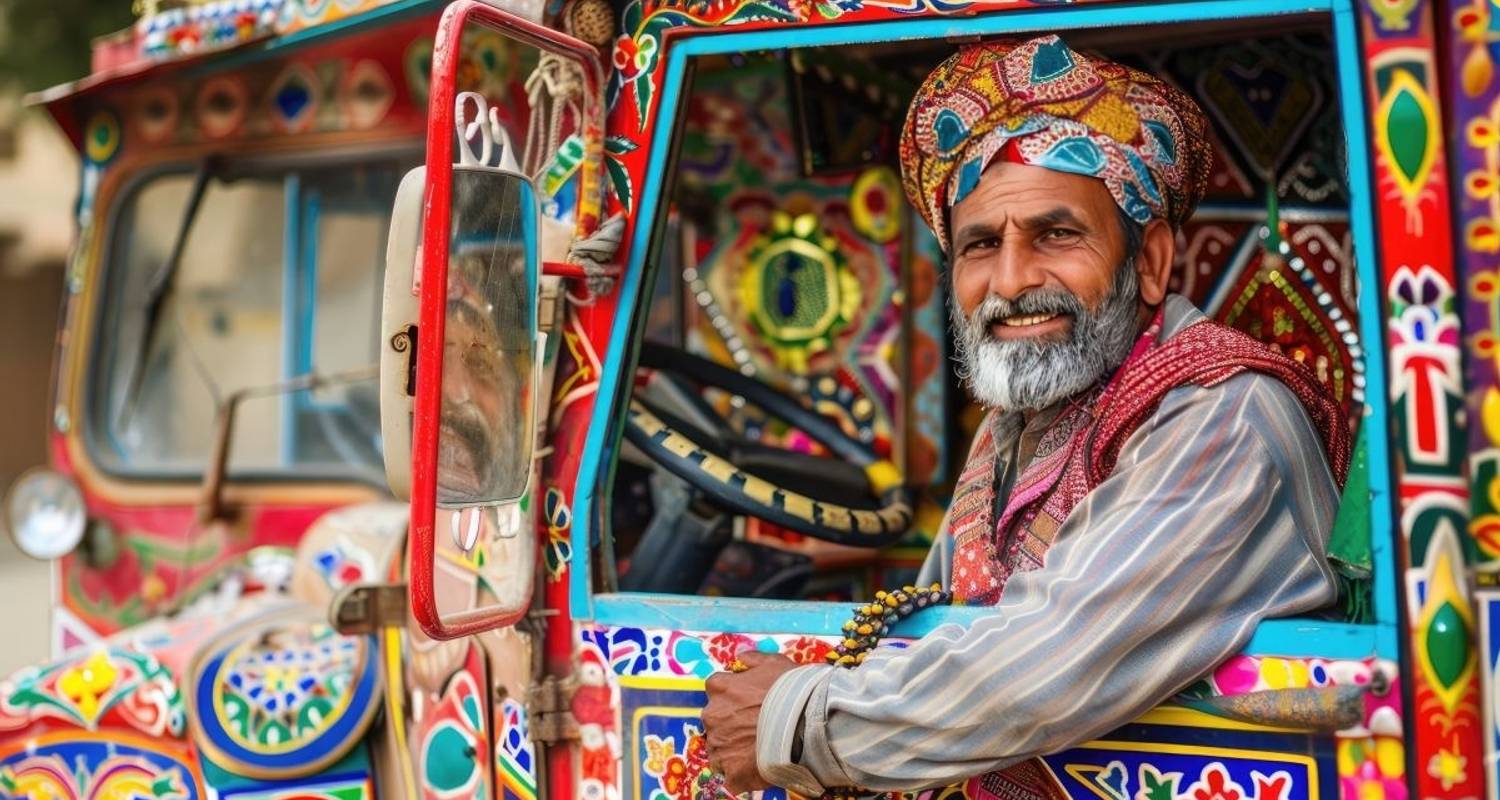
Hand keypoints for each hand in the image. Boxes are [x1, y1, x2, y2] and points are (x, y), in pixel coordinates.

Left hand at [703, 651, 799, 794]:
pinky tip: (759, 768)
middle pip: (716, 721)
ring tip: (759, 749)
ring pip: (720, 750)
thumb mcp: (773, 662)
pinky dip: (742, 774)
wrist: (807, 722)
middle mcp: (712, 716)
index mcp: (720, 688)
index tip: (748, 703)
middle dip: (731, 724)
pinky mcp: (732, 772)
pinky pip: (732, 776)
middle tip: (756, 726)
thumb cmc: (791, 689)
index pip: (717, 691)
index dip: (733, 697)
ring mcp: (720, 746)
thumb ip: (752, 659)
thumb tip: (740, 659)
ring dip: (734, 749)